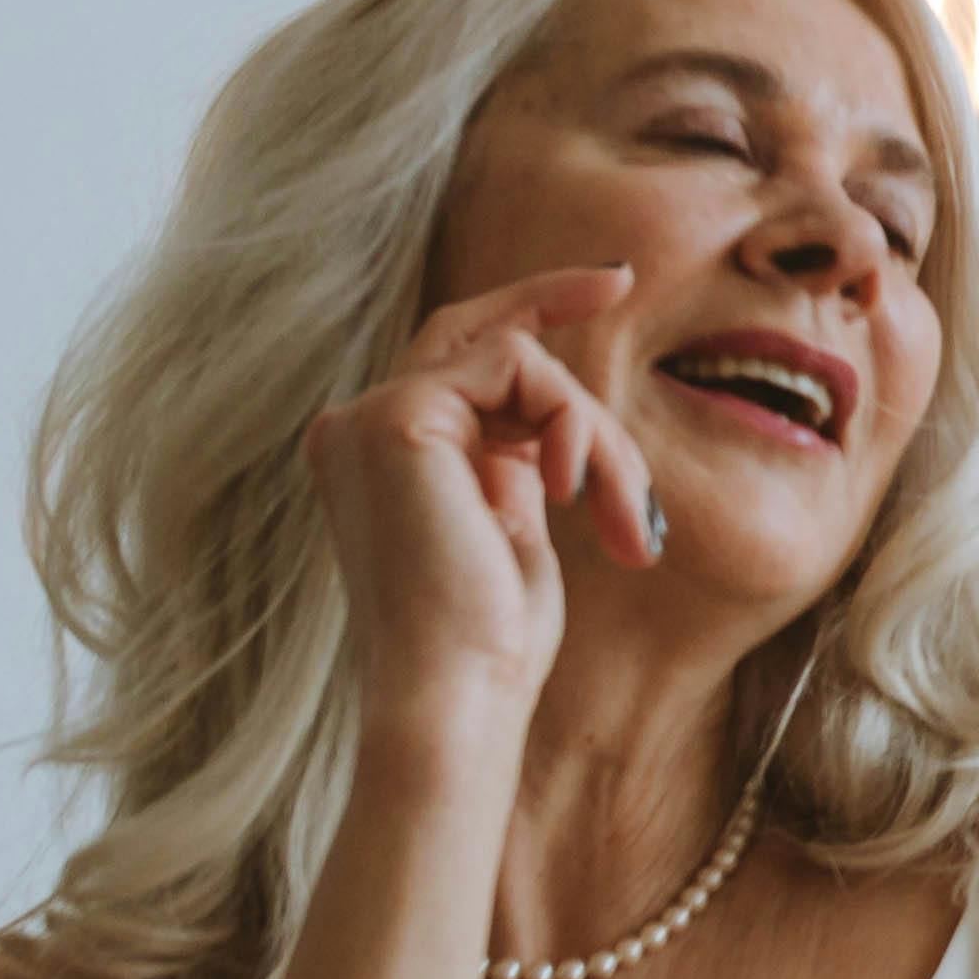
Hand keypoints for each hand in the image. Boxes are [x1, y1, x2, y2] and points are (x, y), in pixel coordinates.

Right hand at [305, 264, 666, 737]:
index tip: (609, 280)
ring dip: (593, 432)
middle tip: (623, 279)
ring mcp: (367, 418)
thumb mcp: (511, 531)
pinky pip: (518, 364)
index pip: (455, 354)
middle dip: (557, 302)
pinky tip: (571, 492)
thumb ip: (517, 462)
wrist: (453, 698)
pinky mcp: (398, 416)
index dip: (527, 305)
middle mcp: (356, 430)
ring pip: (517, 358)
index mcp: (379, 458)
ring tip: (622, 518)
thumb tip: (561, 426)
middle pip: (480, 335)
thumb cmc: (490, 643)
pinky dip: (571, 423)